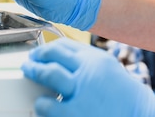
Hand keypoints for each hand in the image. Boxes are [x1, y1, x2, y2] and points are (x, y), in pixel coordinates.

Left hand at [22, 38, 154, 116]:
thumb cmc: (125, 97)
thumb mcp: (108, 69)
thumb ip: (86, 61)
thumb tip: (59, 56)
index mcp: (96, 59)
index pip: (63, 46)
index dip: (46, 48)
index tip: (39, 53)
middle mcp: (88, 72)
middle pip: (52, 57)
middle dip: (35, 59)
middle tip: (28, 64)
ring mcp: (81, 94)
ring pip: (48, 75)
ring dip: (35, 74)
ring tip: (32, 81)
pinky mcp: (74, 115)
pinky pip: (47, 106)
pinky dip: (42, 104)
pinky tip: (44, 106)